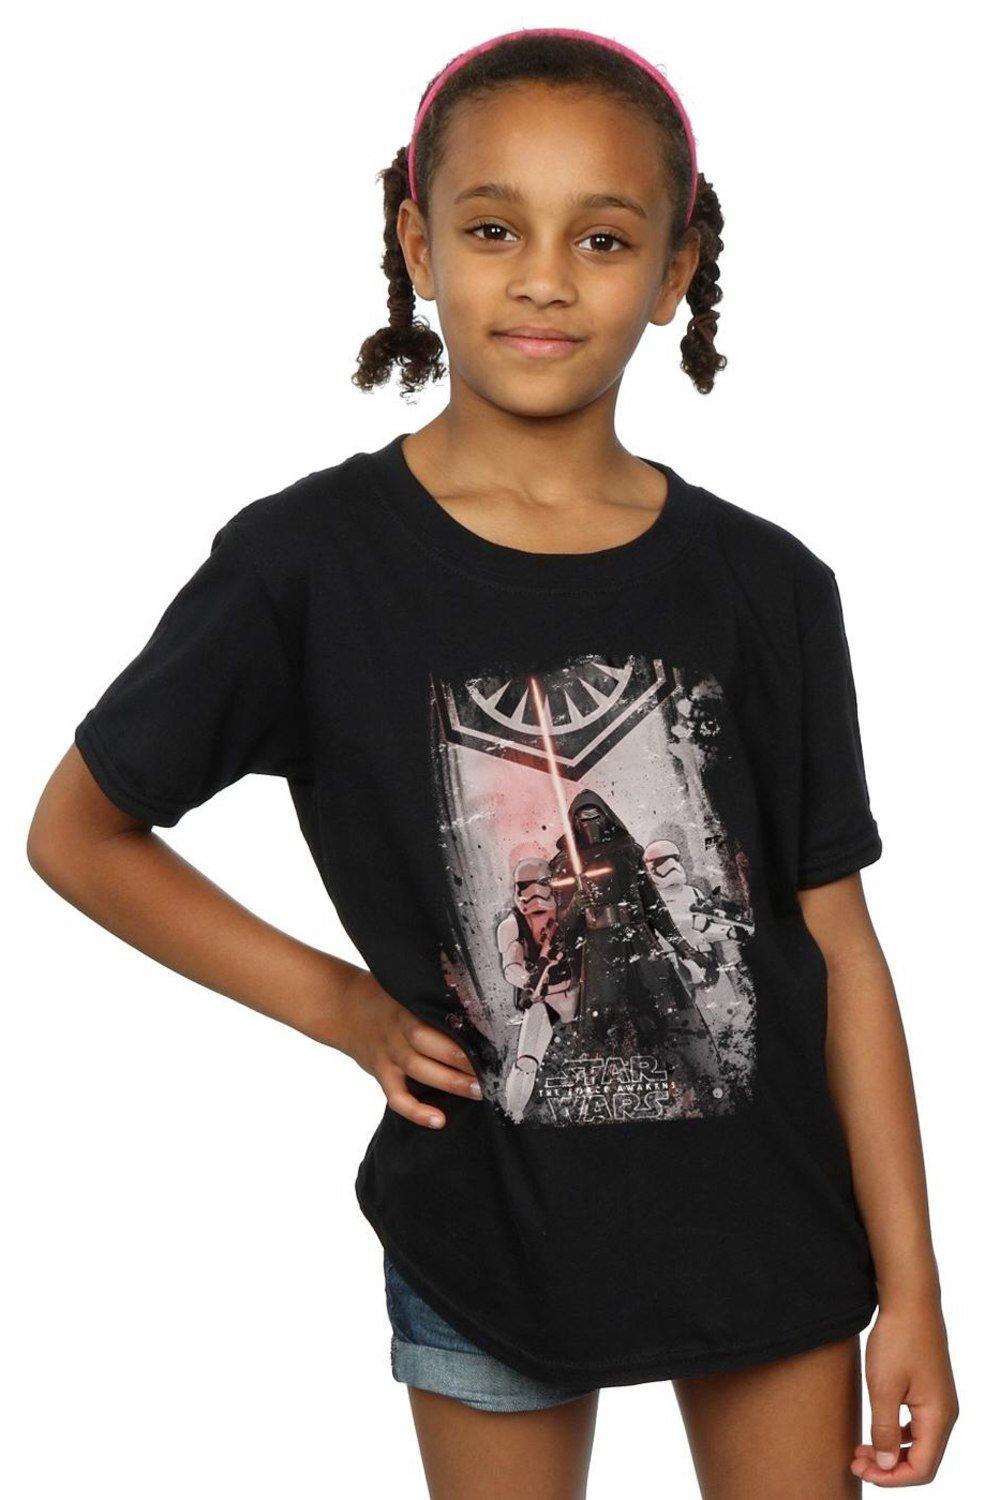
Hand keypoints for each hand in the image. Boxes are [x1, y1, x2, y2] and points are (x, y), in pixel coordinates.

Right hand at [333, 968, 482, 1129]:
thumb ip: (432, 999)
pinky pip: (396, 1097)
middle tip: (492, 1070)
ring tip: (478, 1091)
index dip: (463, 1031)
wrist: (343, 1008)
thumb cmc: (386, 998)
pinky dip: (416, 1111)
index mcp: (408, 1007)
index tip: (491, 1041)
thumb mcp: (407, 990)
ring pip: (417, 1069)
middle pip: (430, 1044)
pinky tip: (439, 1120)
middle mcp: (398, 1030)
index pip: (438, 1018)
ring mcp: (388, 1053)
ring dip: (449, 1082)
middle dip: (462, 1059)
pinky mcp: (380, 1073)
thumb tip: (476, 1001)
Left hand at [850, 1292, 958, 1485]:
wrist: (910, 1299)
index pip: (922, 1469)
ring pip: (920, 1444)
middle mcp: (945, 1413)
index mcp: (939, 1417)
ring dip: (892, 1452)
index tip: (863, 1470)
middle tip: (856, 1462)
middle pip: (923, 1460)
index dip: (892, 1479)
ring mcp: (939, 1401)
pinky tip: (877, 1428)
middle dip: (889, 1468)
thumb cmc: (897, 1339)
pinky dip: (898, 1434)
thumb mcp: (884, 1386)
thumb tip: (888, 1467)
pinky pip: (918, 1425)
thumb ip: (886, 1429)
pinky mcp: (930, 1389)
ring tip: (862, 1449)